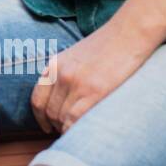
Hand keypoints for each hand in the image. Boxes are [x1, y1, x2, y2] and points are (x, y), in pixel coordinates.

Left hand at [29, 24, 152, 133]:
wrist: (129, 33)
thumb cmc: (108, 45)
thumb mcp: (76, 56)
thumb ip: (66, 74)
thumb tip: (63, 99)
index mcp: (55, 65)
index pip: (37, 99)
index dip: (40, 117)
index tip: (46, 127)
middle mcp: (61, 74)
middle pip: (50, 112)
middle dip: (57, 125)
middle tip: (70, 131)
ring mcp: (76, 83)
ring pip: (61, 117)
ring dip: (68, 129)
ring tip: (80, 132)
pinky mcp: (95, 91)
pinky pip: (75, 119)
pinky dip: (76, 130)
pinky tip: (83, 132)